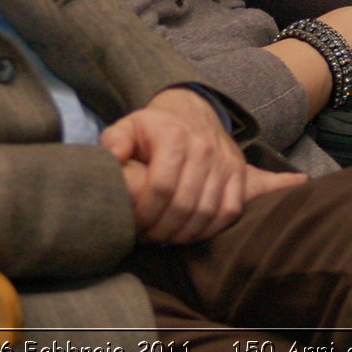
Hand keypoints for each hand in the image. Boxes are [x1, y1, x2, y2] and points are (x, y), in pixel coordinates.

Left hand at [101, 87, 250, 243]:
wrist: (192, 113)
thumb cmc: (154, 129)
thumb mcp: (128, 127)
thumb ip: (114, 142)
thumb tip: (112, 160)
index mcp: (174, 135)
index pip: (161, 186)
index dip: (146, 213)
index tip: (134, 224)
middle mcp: (203, 147)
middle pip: (184, 204)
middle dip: (162, 229)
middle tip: (148, 237)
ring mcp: (224, 160)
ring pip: (206, 212)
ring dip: (183, 234)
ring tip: (164, 238)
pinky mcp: (239, 172)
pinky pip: (229, 211)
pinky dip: (209, 229)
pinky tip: (189, 233)